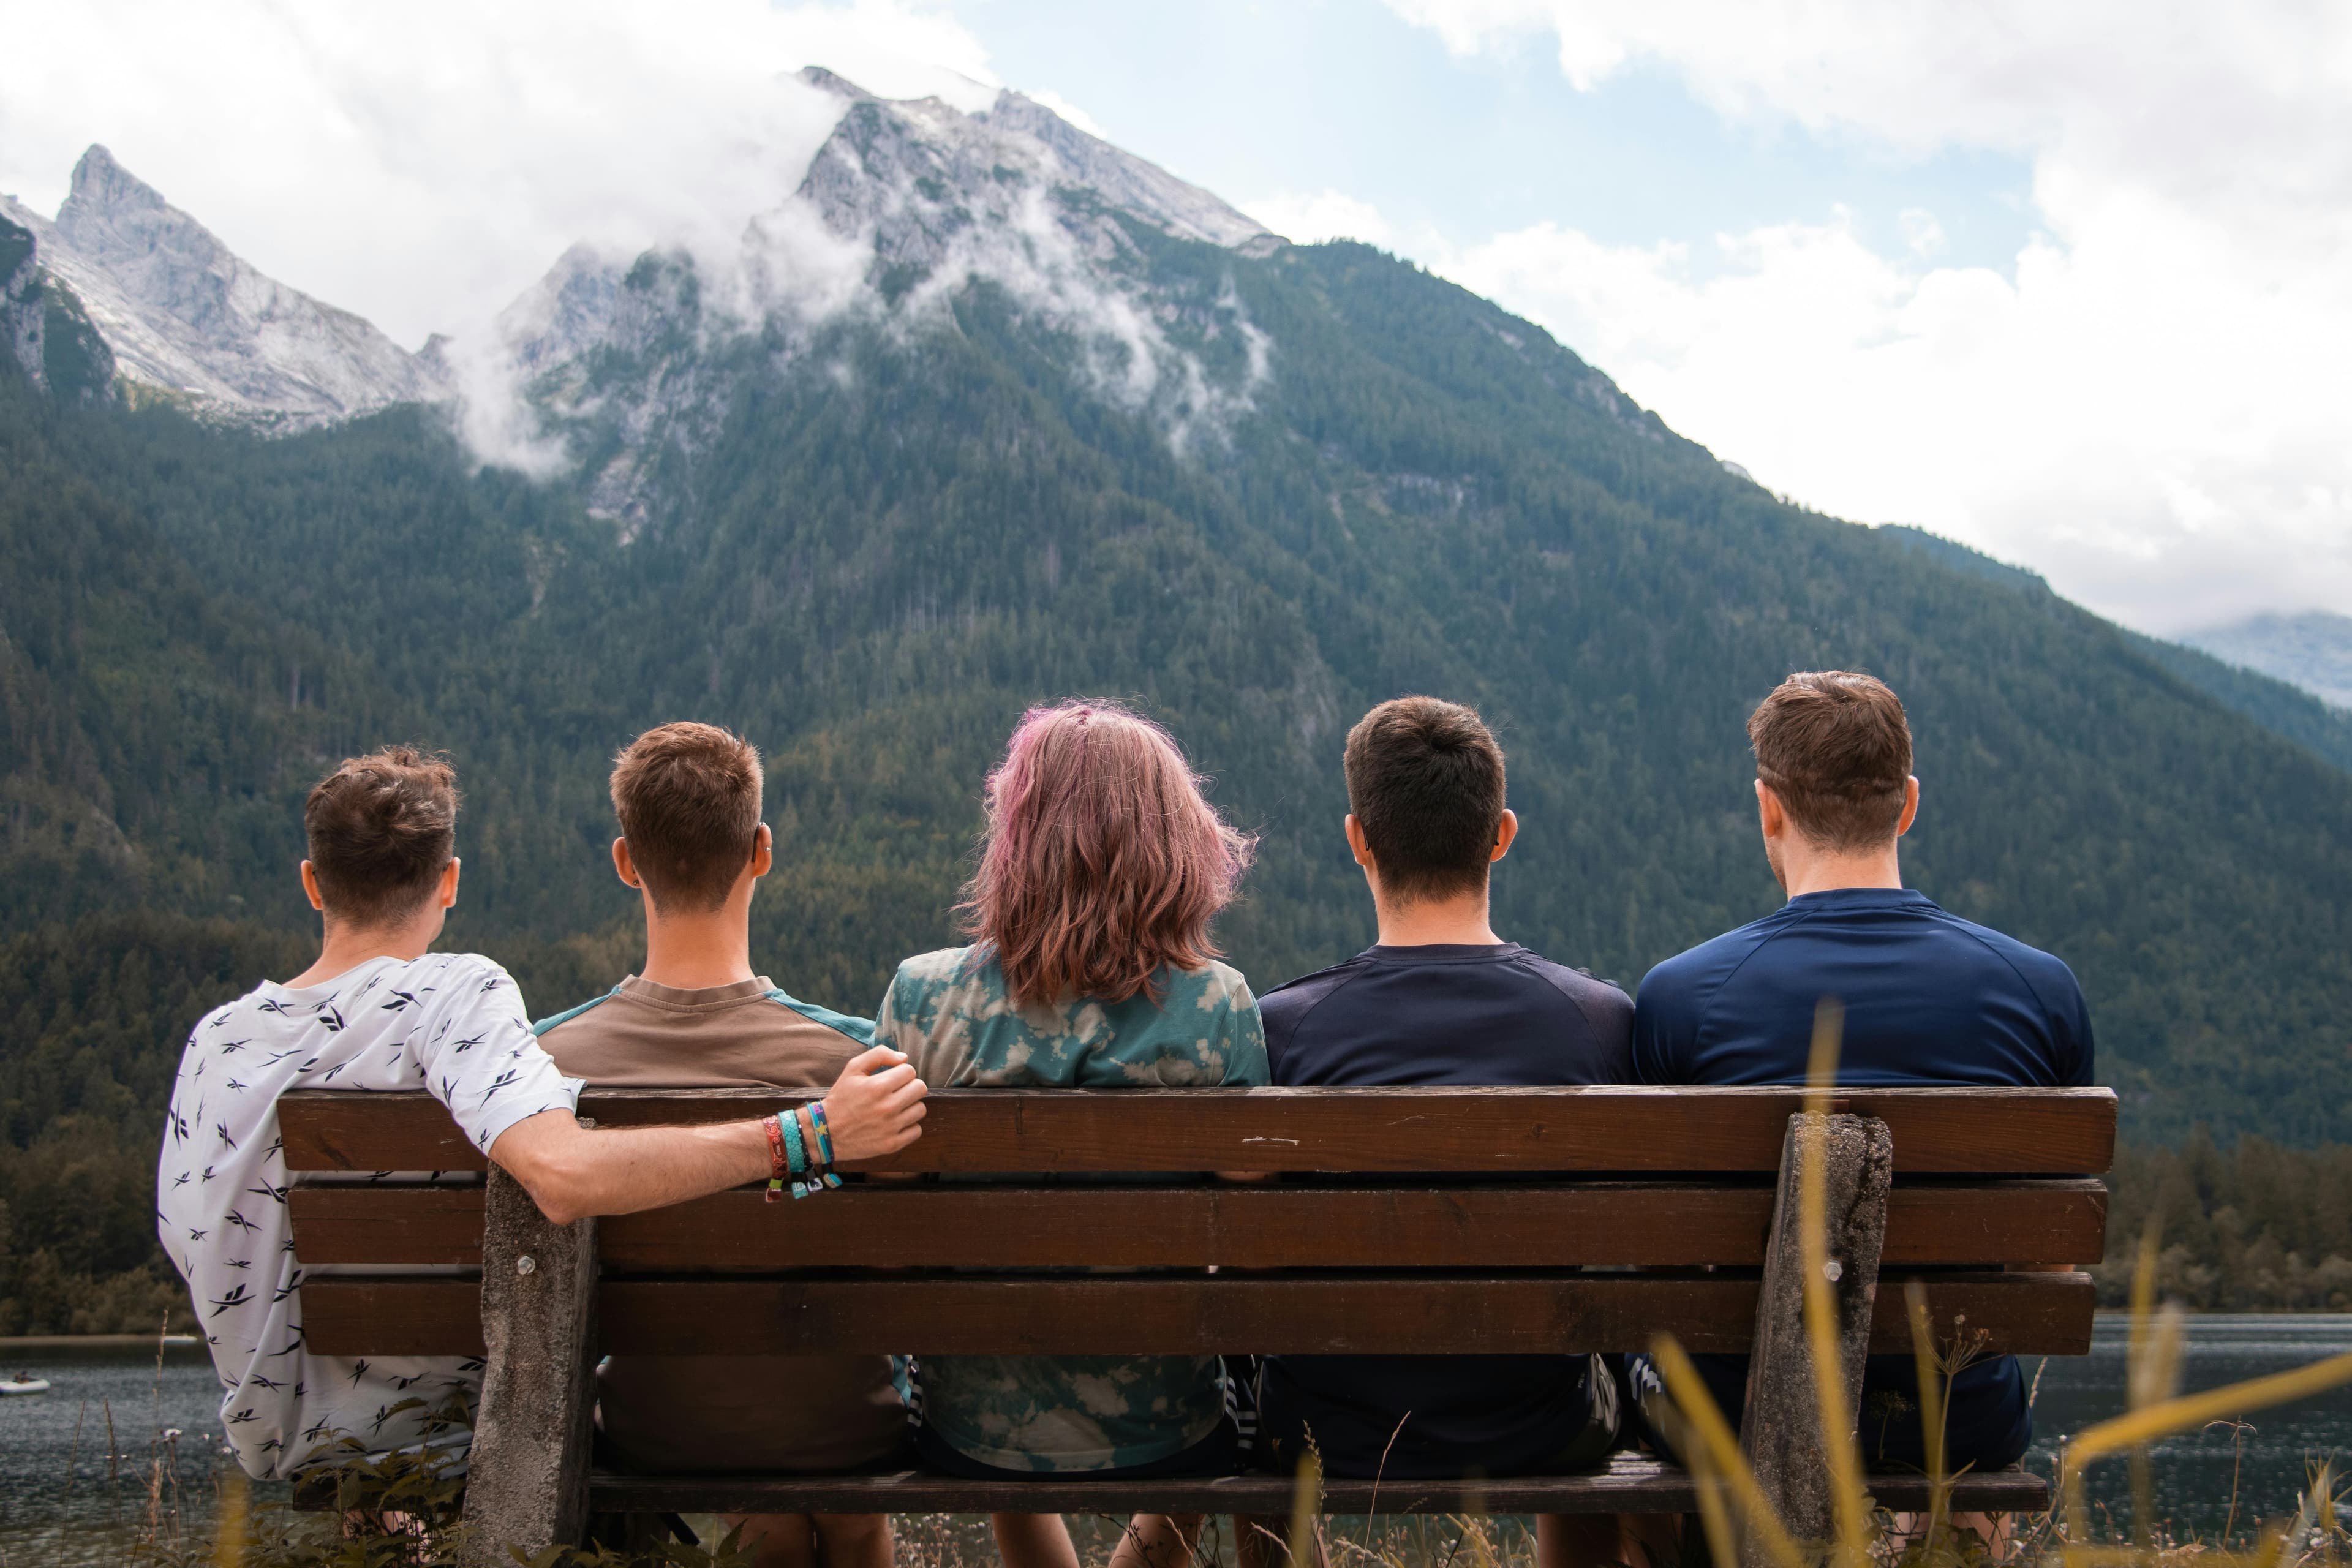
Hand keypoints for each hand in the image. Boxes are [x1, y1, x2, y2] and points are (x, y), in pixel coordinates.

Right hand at [818, 1045, 926, 1161]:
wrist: (826, 1131)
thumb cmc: (841, 1098)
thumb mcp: (853, 1069)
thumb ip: (879, 1055)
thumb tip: (904, 1058)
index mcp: (878, 1086)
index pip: (910, 1071)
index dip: (901, 1072)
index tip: (891, 1078)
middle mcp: (887, 1107)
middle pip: (920, 1088)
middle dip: (909, 1086)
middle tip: (896, 1092)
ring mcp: (891, 1128)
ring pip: (921, 1109)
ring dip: (910, 1106)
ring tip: (895, 1107)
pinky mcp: (892, 1144)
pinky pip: (916, 1130)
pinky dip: (908, 1126)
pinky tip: (895, 1122)